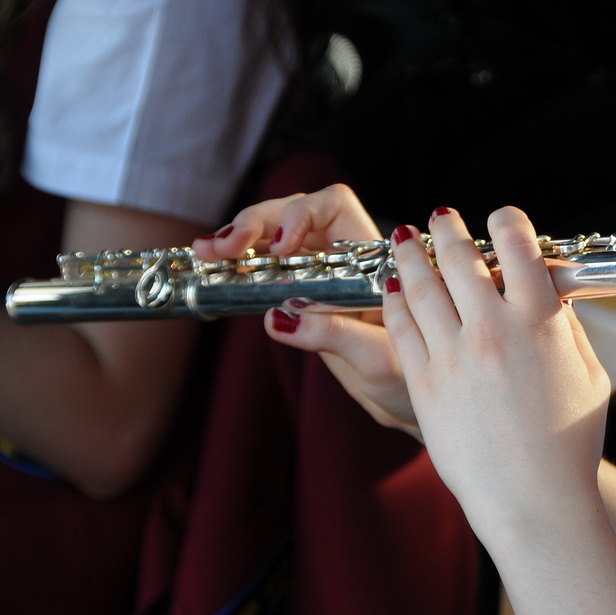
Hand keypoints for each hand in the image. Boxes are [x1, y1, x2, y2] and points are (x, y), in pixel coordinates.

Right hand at [195, 184, 418, 435]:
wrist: (407, 407)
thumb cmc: (407, 381)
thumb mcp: (377, 360)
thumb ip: (334, 335)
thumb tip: (279, 317)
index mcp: (373, 260)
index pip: (334, 208)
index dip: (303, 214)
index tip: (283, 246)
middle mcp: (345, 258)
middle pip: (296, 214)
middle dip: (258, 222)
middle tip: (225, 247)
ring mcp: (320, 275)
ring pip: (274, 237)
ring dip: (239, 239)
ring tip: (207, 252)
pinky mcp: (300, 297)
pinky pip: (265, 267)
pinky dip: (239, 263)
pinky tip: (213, 266)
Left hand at [385, 206, 610, 537]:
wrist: (533, 500)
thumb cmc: (570, 445)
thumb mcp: (589, 376)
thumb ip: (568, 330)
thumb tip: (551, 298)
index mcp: (541, 321)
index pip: (519, 244)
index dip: (507, 222)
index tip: (500, 220)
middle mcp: (494, 328)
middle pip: (460, 256)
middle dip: (447, 228)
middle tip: (440, 216)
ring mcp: (454, 354)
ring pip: (421, 285)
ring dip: (412, 254)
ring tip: (405, 239)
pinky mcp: (424, 382)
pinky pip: (401, 326)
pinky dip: (394, 300)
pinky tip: (392, 288)